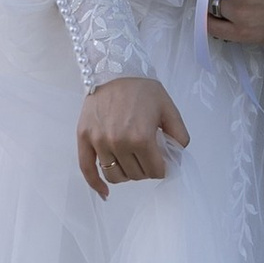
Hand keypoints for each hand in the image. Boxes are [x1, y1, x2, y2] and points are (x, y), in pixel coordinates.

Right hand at [76, 75, 188, 194]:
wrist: (113, 69)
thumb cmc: (142, 89)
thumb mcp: (168, 108)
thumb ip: (179, 134)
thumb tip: (178, 157)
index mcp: (141, 137)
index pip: (155, 171)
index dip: (162, 169)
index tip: (162, 161)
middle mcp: (118, 143)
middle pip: (135, 175)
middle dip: (145, 170)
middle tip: (147, 157)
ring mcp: (99, 142)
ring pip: (115, 175)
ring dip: (126, 174)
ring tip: (131, 163)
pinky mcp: (84, 138)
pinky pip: (87, 169)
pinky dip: (96, 185)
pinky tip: (105, 193)